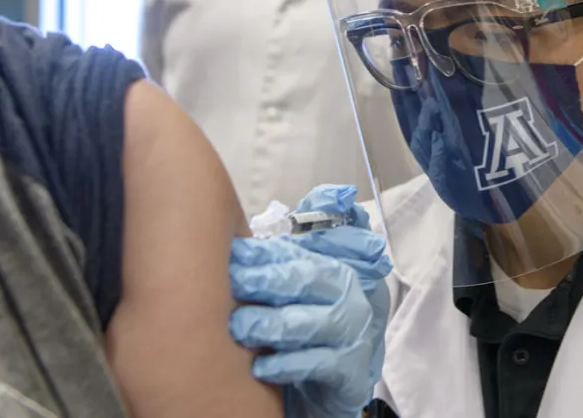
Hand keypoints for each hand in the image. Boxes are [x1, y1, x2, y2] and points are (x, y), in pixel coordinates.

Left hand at [229, 185, 391, 417]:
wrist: (341, 375)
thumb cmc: (312, 325)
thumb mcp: (304, 286)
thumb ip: (290, 252)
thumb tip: (290, 208)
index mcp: (332, 269)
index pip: (298, 253)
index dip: (266, 251)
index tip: (234, 251)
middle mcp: (345, 295)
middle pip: (307, 279)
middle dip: (268, 278)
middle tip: (234, 281)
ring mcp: (349, 333)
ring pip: (309, 322)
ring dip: (272, 323)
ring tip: (240, 326)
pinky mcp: (347, 370)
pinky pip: (315, 364)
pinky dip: (287, 364)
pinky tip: (261, 365)